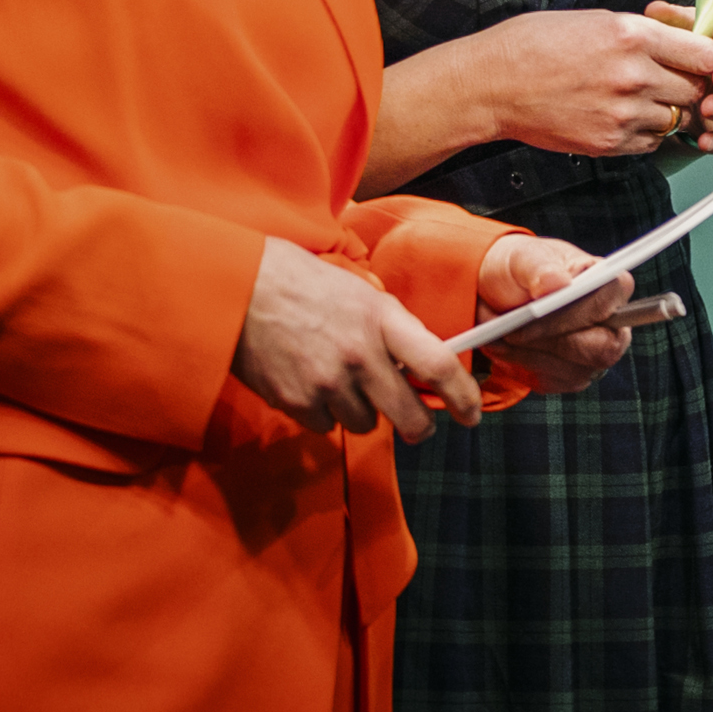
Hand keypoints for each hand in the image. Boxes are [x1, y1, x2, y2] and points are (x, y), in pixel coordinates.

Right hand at [231, 236, 478, 439]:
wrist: (241, 288)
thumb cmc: (306, 285)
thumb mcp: (364, 295)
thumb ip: (395, 331)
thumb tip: (422, 368)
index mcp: (383, 320)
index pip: (438, 366)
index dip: (462, 397)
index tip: (471, 413)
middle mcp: (360, 354)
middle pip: (410, 415)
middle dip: (421, 426)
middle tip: (421, 424)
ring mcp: (327, 381)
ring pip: (366, 423)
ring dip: (364, 412)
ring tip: (345, 381)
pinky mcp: (295, 401)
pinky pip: (327, 426)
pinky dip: (326, 414)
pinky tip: (314, 384)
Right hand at [471, 8, 712, 157]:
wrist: (493, 84)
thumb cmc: (537, 44)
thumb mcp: (598, 20)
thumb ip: (646, 33)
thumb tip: (683, 42)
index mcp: (633, 36)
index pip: (705, 53)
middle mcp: (634, 76)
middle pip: (698, 89)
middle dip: (700, 87)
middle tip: (693, 83)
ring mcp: (623, 113)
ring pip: (678, 119)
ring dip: (675, 112)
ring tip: (653, 99)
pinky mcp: (609, 142)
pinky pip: (652, 141)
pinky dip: (650, 132)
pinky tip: (631, 117)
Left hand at [474, 233, 636, 394]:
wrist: (497, 294)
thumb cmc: (518, 269)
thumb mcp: (522, 258)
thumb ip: (540, 268)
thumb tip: (558, 283)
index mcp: (609, 283)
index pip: (606, 304)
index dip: (571, 314)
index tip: (532, 312)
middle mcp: (613, 322)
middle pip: (600, 348)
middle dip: (548, 342)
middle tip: (509, 332)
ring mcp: (596, 352)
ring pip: (573, 371)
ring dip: (529, 355)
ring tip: (498, 336)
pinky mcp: (573, 375)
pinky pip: (553, 382)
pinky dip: (523, 366)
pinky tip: (505, 348)